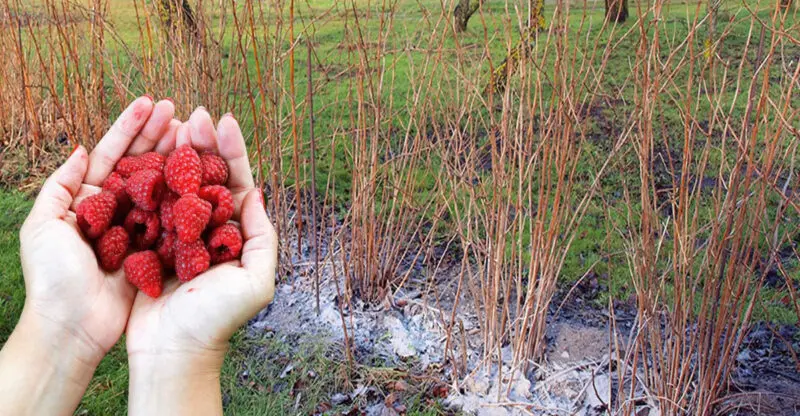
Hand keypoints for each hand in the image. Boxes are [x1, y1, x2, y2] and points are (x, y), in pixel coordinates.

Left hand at [0, 96, 177, 414]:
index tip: (151, 102)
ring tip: (194, 133)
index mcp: (87, 199)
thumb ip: (59, 186)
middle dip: (158, 135)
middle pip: (140, 163)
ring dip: (177, 157)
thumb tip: (82, 149)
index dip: (130, 127)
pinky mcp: (157, 249)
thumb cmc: (53, 278)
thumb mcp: (42, 226)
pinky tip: (203, 176)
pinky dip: (189, 196)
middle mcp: (116, 209)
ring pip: (162, 185)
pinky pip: (175, 217)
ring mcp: (139, 227)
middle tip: (181, 111)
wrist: (73, 326)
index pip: (112, 154)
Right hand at [126, 108, 276, 414]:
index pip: (236, 183)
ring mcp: (176, 232)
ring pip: (177, 183)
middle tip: (196, 114)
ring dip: (175, 152)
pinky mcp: (148, 241)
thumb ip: (262, 237)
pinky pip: (148, 204)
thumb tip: (258, 193)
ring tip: (173, 123)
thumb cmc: (218, 320)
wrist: (173, 351)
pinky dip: (147, 178)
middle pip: (206, 176)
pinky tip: (145, 154)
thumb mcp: (256, 280)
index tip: (225, 120)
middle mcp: (207, 228)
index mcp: (235, 234)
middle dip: (203, 143)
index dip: (232, 151)